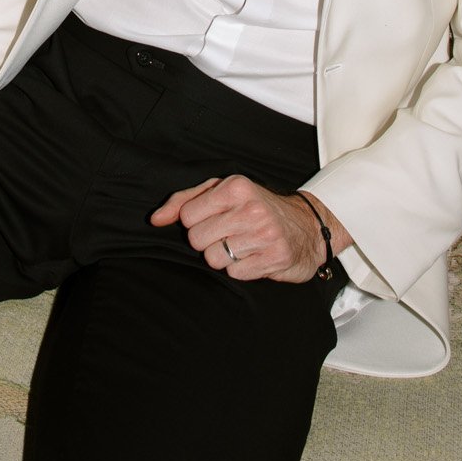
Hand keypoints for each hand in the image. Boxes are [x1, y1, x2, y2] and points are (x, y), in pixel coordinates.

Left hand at [150, 174, 341, 283]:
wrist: (306, 226)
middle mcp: (251, 208)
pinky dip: (241, 269)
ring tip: (242, 245)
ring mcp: (265, 234)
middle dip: (208, 241)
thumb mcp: (220, 192)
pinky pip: (235, 273)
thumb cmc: (255, 207)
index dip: (195, 222)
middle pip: (197, 240)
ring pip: (214, 259)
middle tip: (228, 234)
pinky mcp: (275, 258)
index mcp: (235, 187)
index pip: (187, 216)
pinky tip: (254, 256)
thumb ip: (184, 201)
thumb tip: (155, 219)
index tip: (213, 219)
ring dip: (224, 257)